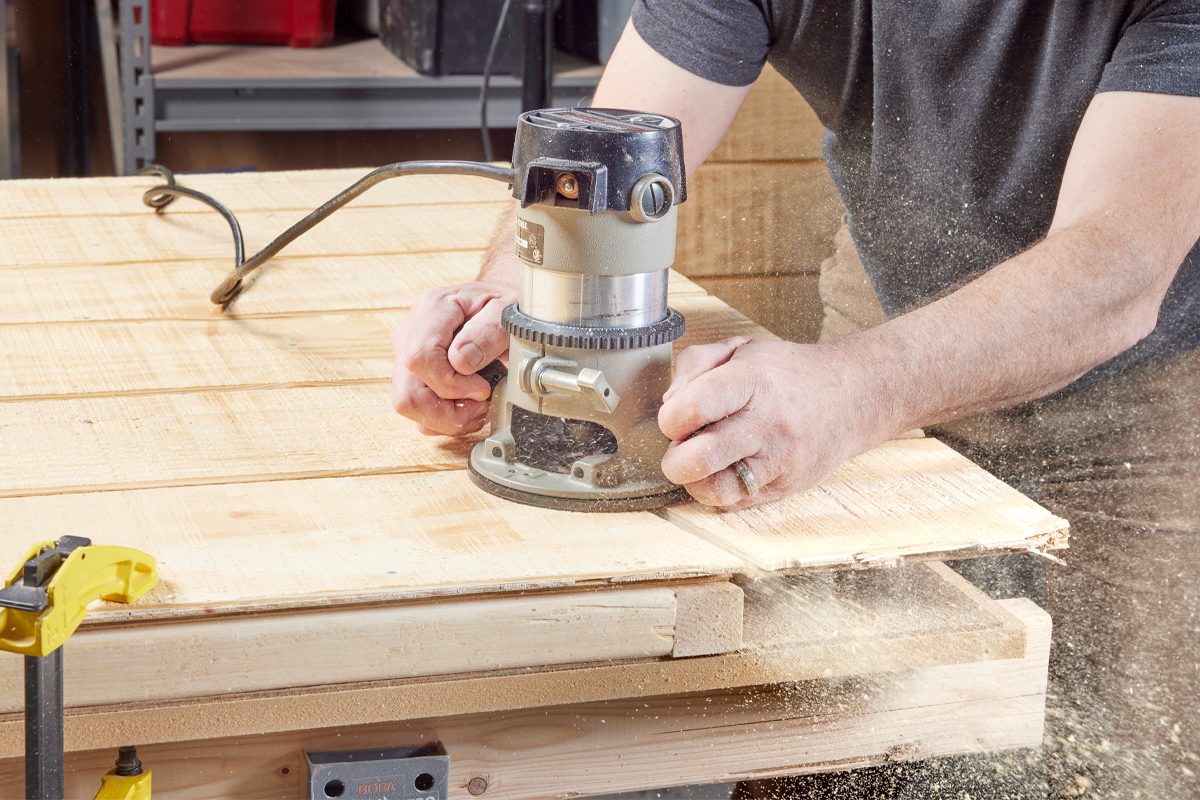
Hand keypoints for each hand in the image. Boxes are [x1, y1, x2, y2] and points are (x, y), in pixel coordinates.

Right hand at [390, 279, 516, 435]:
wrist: (497, 304)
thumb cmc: (504, 305)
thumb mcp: (508, 310)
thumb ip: (488, 333)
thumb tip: (461, 363)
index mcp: (433, 309)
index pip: (420, 358)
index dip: (451, 384)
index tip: (482, 388)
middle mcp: (411, 331)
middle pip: (406, 392)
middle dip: (447, 412)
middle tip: (481, 405)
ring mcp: (406, 353)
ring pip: (408, 406)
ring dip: (448, 418)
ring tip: (479, 406)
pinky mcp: (412, 374)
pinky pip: (418, 411)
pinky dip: (445, 419)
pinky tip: (469, 406)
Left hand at [658, 337, 883, 508]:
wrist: (852, 397)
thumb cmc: (789, 373)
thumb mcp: (743, 348)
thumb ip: (697, 363)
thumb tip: (670, 401)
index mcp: (752, 381)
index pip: (694, 407)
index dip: (670, 419)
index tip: (675, 418)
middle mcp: (768, 422)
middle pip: (702, 458)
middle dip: (674, 459)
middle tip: (680, 448)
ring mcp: (780, 459)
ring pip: (717, 490)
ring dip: (694, 481)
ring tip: (700, 464)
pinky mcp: (786, 487)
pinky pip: (736, 502)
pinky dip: (719, 491)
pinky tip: (724, 470)